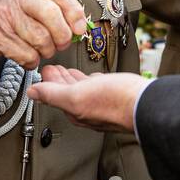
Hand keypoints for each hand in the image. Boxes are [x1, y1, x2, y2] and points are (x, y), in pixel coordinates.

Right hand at [0, 0, 87, 68]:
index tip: (79, 27)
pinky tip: (28, 57)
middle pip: (52, 16)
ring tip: (42, 50)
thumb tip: (78, 23)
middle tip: (61, 43)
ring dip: (47, 51)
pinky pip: (27, 55)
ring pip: (41, 39)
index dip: (73, 12)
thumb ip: (49, 5)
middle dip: (62, 36)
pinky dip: (32, 61)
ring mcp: (5, 16)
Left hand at [27, 65, 147, 131]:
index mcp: (75, 110)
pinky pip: (98, 88)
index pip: (54, 95)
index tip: (42, 70)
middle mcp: (87, 110)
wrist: (146, 103)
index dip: (46, 82)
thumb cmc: (115, 101)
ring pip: (83, 90)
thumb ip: (53, 93)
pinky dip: (91, 81)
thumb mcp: (76, 95)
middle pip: (67, 93)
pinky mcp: (116, 98)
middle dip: (58, 81)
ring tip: (68, 71)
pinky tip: (94, 77)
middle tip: (52, 69)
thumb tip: (32, 93)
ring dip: (73, 80)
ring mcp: (102, 104)